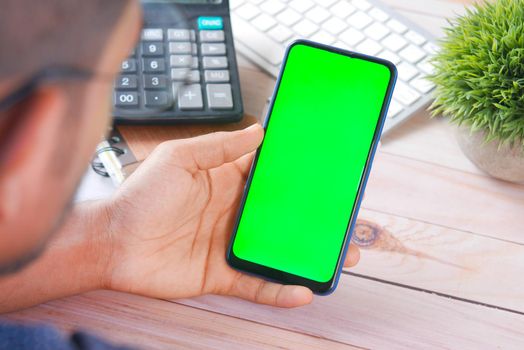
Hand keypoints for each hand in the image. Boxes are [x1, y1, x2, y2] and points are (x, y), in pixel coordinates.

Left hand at [103, 124, 359, 307]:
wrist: (111, 242)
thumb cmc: (140, 197)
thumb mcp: (179, 158)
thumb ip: (219, 146)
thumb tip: (258, 131)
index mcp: (225, 182)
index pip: (270, 177)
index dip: (298, 174)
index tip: (327, 173)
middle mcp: (232, 212)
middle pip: (282, 215)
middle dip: (314, 217)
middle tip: (345, 219)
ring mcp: (229, 244)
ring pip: (277, 250)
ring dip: (307, 254)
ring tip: (339, 256)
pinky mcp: (220, 274)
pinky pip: (256, 283)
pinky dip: (280, 288)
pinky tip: (303, 289)